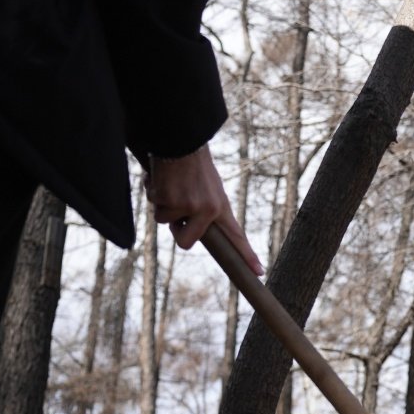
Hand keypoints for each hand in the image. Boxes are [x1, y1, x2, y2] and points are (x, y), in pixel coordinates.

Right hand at [146, 145, 263, 276]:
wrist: (181, 141)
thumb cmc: (193, 165)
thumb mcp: (209, 189)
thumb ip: (204, 211)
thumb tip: (187, 229)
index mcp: (220, 207)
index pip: (236, 236)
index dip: (247, 255)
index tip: (259, 272)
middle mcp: (207, 210)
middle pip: (185, 242)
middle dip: (177, 231)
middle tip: (176, 212)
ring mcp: (188, 206)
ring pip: (164, 220)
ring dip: (163, 204)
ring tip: (172, 184)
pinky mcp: (169, 199)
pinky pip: (154, 204)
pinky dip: (153, 191)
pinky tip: (162, 177)